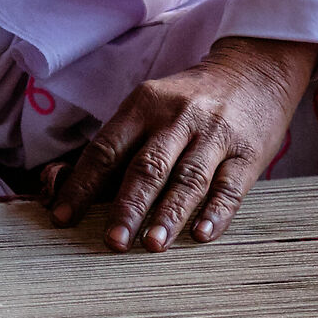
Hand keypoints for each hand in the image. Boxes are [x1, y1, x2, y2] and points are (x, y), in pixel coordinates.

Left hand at [51, 35, 317, 252]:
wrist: (253, 72)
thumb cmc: (188, 101)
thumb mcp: (150, 107)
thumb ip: (120, 147)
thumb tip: (70, 190)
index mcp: (144, 105)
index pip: (107, 149)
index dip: (83, 184)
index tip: (63, 217)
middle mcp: (178, 118)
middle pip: (147, 166)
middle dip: (128, 206)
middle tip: (113, 242)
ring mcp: (215, 135)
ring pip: (188, 178)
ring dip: (169, 214)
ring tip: (153, 245)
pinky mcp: (248, 153)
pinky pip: (230, 186)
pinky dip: (216, 212)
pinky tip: (202, 234)